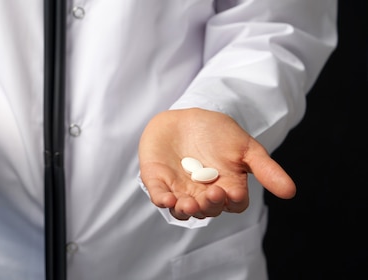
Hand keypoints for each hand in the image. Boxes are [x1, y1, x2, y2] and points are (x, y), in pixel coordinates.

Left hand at [138, 108, 294, 219]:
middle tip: (211, 194)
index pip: (234, 204)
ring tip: (188, 204)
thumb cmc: (218, 132)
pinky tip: (167, 200)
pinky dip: (162, 200)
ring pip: (184, 210)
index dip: (234, 201)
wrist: (185, 115)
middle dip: (210, 205)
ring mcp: (180, 189)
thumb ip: (265, 169)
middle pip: (209, 209)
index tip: (232, 192)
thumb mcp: (245, 147)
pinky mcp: (158, 181)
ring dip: (186, 210)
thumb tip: (291, 192)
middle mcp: (203, 193)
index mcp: (227, 187)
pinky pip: (159, 196)